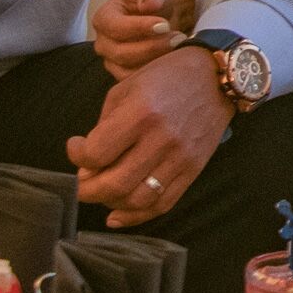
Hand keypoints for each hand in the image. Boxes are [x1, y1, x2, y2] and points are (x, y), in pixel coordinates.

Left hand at [68, 47, 229, 225]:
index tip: (76, 148)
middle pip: (114, 184)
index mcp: (140, 113)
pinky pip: (163, 204)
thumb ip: (104, 124)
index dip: (77, 156)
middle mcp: (161, 139)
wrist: (216, 79)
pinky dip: (136, 216)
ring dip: (110, 202)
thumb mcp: (127, 88)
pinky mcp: (193, 170)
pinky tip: (117, 214)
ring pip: (137, 200)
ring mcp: (180, 158)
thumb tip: (88, 163)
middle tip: (81, 182)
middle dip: (87, 190)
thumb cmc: (166, 77)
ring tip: (103, 191)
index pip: (97, 153)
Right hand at [90, 0, 200, 73]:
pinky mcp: (126, 75)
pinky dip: (155, 75)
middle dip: (151, 47)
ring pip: (128, 71)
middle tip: (178, 39)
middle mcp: (103, 43)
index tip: (164, 25)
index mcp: (104, 18)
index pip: (114, 27)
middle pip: (121, 53)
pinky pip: (137, 82)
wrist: (165, 14)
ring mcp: (113, 62)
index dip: (138, 27)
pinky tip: (174, 63)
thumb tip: (150, 4)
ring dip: (155, 62)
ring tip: (179, 49)